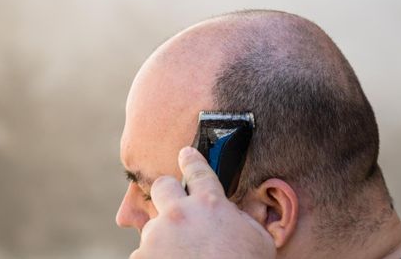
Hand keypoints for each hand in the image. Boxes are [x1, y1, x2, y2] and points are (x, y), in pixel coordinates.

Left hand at [129, 147, 275, 258]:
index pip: (198, 170)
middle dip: (168, 191)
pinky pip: (144, 252)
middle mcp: (180, 213)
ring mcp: (157, 236)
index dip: (191, 159)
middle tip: (177, 206)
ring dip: (164, 235)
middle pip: (163, 185)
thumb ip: (241, 218)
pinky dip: (155, 258)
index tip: (185, 153)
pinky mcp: (142, 257)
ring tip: (182, 252)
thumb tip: (233, 213)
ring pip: (154, 225)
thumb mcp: (257, 237)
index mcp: (210, 204)